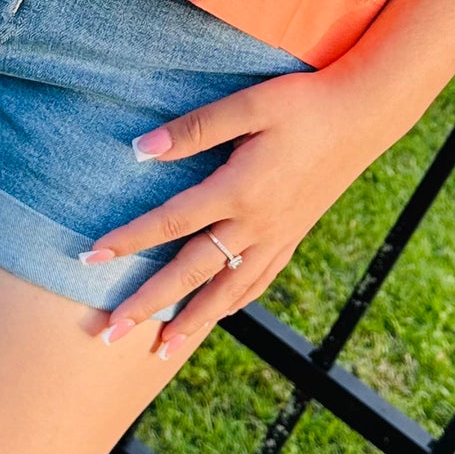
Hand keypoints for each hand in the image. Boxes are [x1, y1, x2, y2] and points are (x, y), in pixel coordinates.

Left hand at [81, 68, 404, 363]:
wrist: (365, 114)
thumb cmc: (304, 102)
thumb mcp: (248, 104)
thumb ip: (195, 129)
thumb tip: (141, 150)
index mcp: (239, 190)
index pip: (171, 222)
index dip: (128, 241)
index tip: (90, 259)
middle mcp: (256, 224)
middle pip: (192, 273)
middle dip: (148, 305)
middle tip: (110, 334)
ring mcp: (277, 236)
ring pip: (227, 291)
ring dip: (191, 323)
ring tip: (160, 351)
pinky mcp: (293, 236)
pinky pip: (258, 281)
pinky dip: (234, 303)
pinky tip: (220, 315)